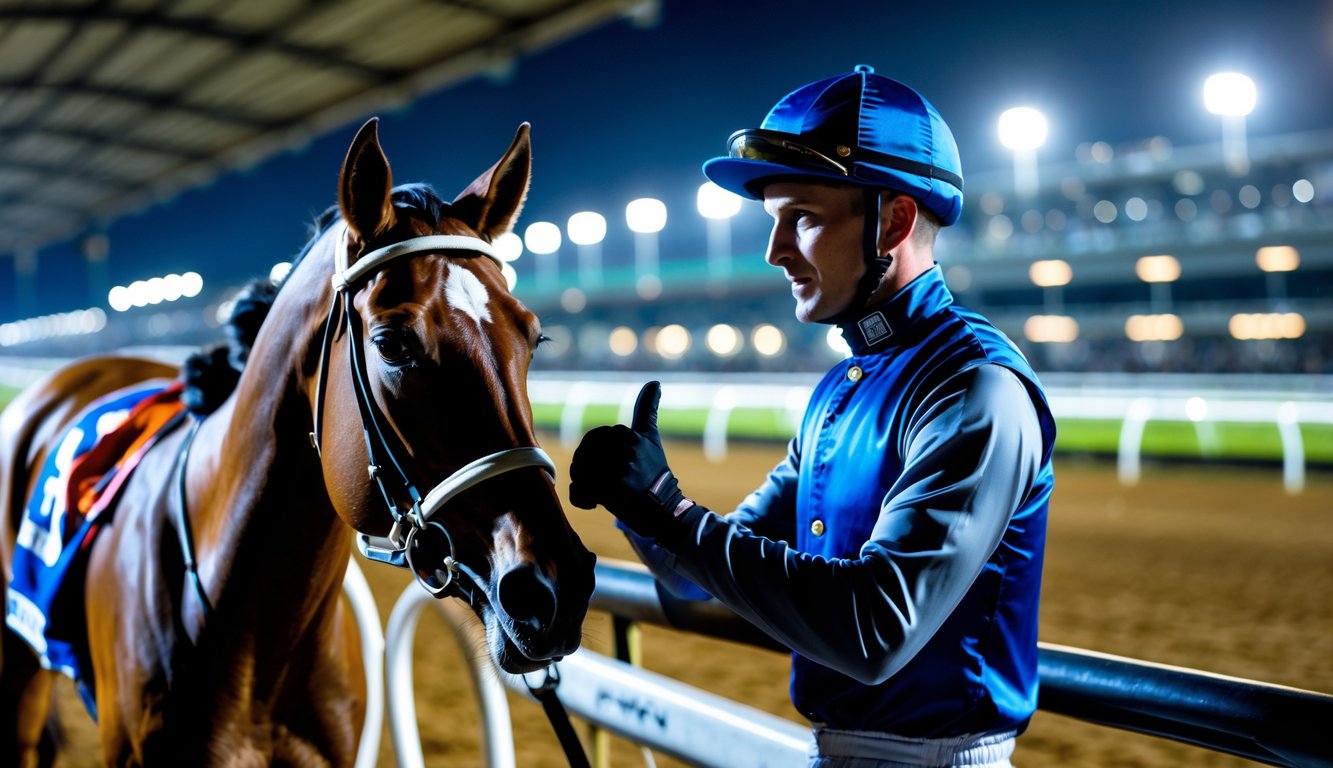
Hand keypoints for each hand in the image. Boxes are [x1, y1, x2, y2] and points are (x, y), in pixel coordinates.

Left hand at [568, 381, 692, 538]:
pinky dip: (582, 499)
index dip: (595, 452)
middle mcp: (626, 450)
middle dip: (585, 468)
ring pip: (578, 471)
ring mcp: (618, 470)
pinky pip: (578, 490)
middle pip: (583, 454)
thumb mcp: (651, 438)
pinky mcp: (610, 490)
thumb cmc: (653, 473)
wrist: (663, 510)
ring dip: (583, 484)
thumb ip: (647, 409)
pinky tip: (595, 504)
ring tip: (597, 492)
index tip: (609, 465)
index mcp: (631, 436)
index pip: (595, 438)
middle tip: (599, 481)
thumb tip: (655, 382)